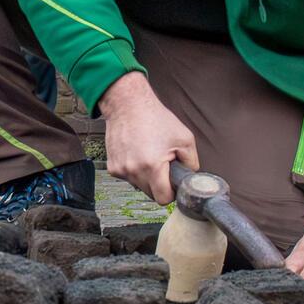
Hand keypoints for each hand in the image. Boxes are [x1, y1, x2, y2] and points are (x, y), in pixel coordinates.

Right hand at [98, 72, 197, 204]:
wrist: (127, 104)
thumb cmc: (155, 117)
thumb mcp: (185, 138)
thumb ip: (191, 163)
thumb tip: (189, 178)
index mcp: (152, 166)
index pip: (163, 199)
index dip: (171, 192)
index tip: (172, 182)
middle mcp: (133, 171)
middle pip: (151, 194)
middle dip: (159, 184)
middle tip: (162, 164)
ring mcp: (121, 169)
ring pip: (139, 186)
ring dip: (146, 177)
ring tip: (149, 156)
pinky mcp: (112, 167)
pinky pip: (128, 177)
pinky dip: (134, 170)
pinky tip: (137, 154)